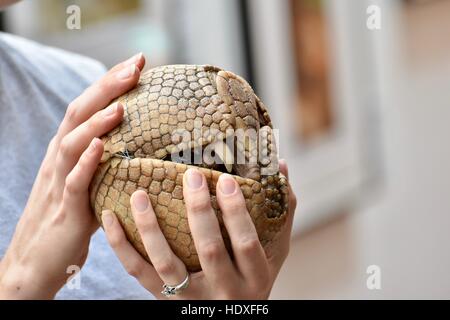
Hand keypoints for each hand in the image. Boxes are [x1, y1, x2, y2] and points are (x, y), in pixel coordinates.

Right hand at [0, 53, 145, 298]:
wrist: (38, 260)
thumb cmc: (71, 218)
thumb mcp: (93, 183)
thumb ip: (111, 162)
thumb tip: (146, 148)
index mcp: (70, 151)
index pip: (89, 107)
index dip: (110, 82)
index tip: (137, 62)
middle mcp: (61, 159)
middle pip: (79, 114)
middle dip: (106, 88)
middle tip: (134, 67)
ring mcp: (60, 182)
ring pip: (73, 143)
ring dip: (96, 122)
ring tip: (120, 105)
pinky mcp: (65, 209)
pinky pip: (74, 182)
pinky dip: (86, 162)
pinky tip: (101, 147)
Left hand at [102, 159, 296, 298]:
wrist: (232, 317)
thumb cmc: (255, 276)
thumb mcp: (277, 251)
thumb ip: (283, 211)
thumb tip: (281, 165)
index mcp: (255, 277)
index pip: (246, 243)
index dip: (237, 212)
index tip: (226, 180)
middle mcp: (224, 291)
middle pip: (209, 250)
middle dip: (199, 211)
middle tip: (189, 175)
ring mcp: (191, 298)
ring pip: (167, 264)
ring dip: (150, 228)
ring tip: (139, 195)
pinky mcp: (164, 300)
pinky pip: (138, 273)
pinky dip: (120, 247)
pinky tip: (109, 219)